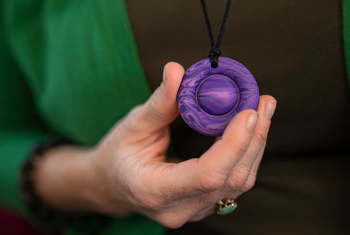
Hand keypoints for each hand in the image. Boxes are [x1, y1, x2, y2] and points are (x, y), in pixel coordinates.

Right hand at [91, 62, 276, 227]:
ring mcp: (194, 211)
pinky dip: (246, 153)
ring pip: (239, 182)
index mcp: (153, 190)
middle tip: (263, 102)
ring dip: (255, 144)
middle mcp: (178, 209)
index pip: (206, 175)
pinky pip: (235, 181)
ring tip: (262, 109)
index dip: (233, 144)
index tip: (249, 112)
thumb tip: (176, 70)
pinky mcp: (204, 204)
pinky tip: (251, 129)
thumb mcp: (132, 126)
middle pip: (231, 179)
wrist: (113, 183)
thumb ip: (158, 103)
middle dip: (253, 139)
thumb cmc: (118, 155)